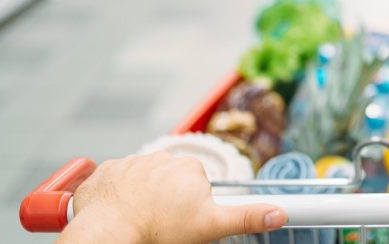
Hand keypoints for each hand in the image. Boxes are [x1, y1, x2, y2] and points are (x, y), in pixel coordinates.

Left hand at [58, 152, 286, 243]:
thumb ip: (247, 217)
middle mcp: (163, 157)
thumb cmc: (158, 229)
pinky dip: (119, 193)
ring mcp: (133, 161)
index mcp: (190, 167)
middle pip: (171, 180)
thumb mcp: (210, 226)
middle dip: (168, 198)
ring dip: (144, 195)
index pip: (196, 185)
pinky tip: (120, 210)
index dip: (191, 206)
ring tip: (140, 217)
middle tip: (162, 222)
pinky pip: (118, 179)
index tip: (182, 220)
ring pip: (144, 179)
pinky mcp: (108, 169)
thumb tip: (280, 213)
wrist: (109, 230)